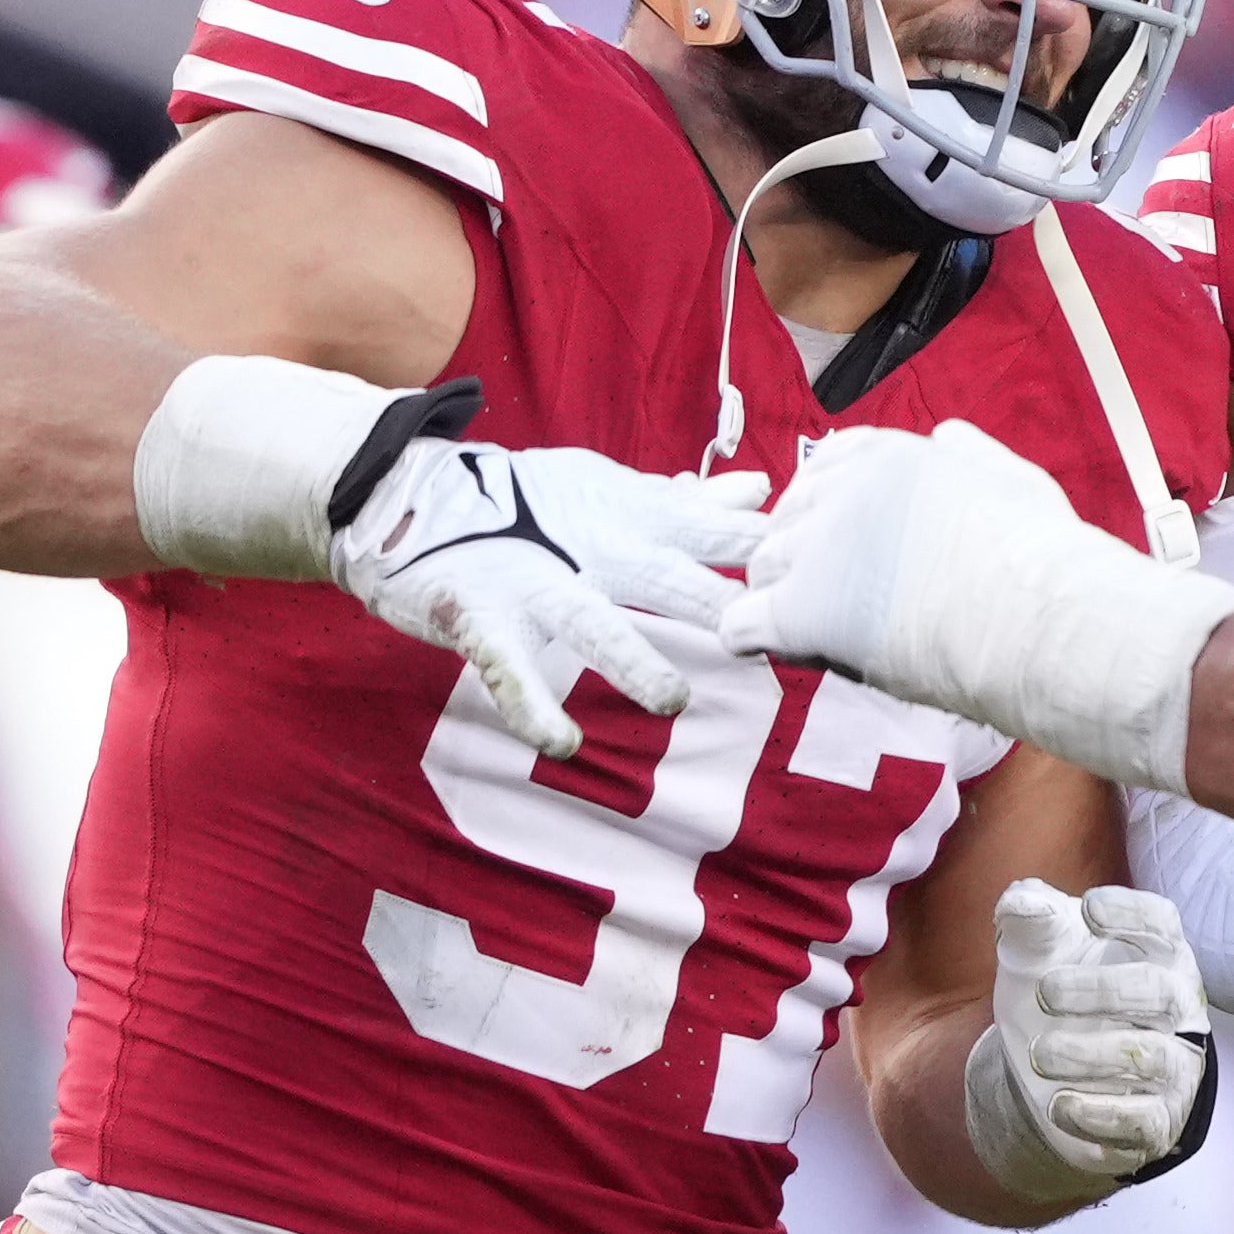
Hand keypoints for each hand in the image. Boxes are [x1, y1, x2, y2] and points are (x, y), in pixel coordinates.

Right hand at [334, 442, 766, 761]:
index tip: (826, 567)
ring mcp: (534, 583)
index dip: (762, 548)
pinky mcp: (479, 615)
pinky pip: (508, 668)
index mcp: (629, 519)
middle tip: (775, 633)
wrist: (406, 495)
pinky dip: (532, 707)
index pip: (709, 530)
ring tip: (672, 703)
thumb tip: (757, 491)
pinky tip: (562, 742)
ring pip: (591, 624)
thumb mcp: (612, 494)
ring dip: (632, 661)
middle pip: (666, 578)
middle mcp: (590, 548)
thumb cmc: (527, 505)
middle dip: (721, 603)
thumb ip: (688, 505)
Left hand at [719, 424, 1233, 795]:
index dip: (832, 515)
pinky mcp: (803, 610)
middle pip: (789, 521)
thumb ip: (970, 455)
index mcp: (892, 457)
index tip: (854, 552)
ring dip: (783, 601)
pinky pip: (743, 623)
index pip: (825, 470)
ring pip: (763, 571)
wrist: (1044, 626)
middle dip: (805, 559)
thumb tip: (946, 434)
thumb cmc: (1046, 564)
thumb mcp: (1015, 481)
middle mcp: (845, 490)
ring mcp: (819, 549)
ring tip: (826, 637)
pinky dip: (751, 638)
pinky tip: (777, 650)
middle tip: (845, 606)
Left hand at [962, 881, 1219, 1203]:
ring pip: (1150, 1058)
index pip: (1162, 926)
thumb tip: (1017, 902)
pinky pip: (1143, 1121)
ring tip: (1040, 1054)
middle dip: (1102, 989)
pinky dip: (1100, 1115)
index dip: (1132, 915)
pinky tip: (1059, 1105)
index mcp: (1159, 955)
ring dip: (1091, 1054)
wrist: (1061, 1077)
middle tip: (1044, 991)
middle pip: (1157, 991)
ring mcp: (1174, 1066)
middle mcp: (1178, 1007)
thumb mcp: (1042, 954)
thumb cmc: (1066, 995)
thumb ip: (1031, 921)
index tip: (1088, 910)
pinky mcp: (1158, 1119)